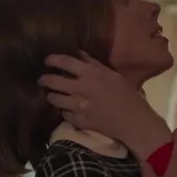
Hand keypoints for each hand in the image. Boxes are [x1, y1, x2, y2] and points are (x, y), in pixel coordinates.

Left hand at [38, 53, 170, 158]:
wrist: (133, 122)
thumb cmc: (127, 95)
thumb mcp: (113, 75)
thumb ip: (94, 64)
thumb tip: (79, 54)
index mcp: (91, 74)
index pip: (65, 62)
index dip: (53, 60)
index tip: (48, 61)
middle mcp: (81, 89)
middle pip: (53, 81)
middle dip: (45, 79)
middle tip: (43, 79)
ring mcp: (78, 106)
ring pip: (54, 99)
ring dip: (52, 96)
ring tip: (54, 95)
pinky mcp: (79, 121)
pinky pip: (64, 114)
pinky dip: (65, 111)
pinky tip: (69, 110)